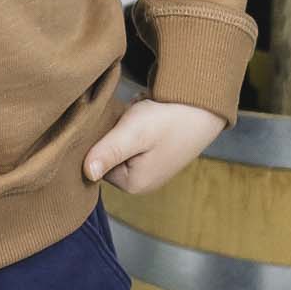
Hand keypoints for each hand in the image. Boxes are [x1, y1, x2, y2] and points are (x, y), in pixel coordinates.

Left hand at [84, 97, 225, 193]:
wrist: (205, 104)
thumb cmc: (170, 119)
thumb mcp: (133, 134)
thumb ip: (108, 152)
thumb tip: (86, 174)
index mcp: (134, 185)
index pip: (96, 164)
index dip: (99, 141)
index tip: (114, 126)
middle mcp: (142, 182)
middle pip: (107, 156)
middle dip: (112, 136)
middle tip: (130, 120)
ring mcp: (151, 168)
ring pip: (120, 146)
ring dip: (123, 129)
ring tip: (140, 117)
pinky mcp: (157, 154)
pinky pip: (134, 140)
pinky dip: (135, 126)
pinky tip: (147, 117)